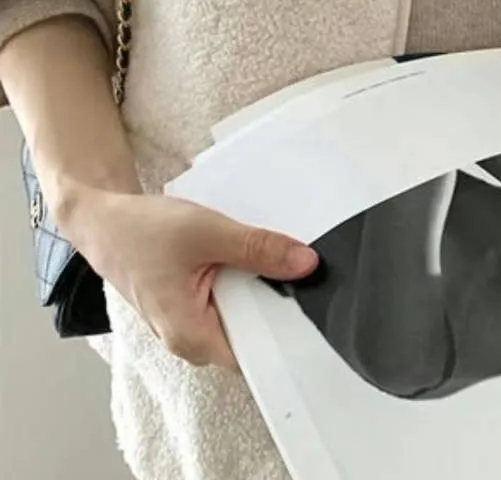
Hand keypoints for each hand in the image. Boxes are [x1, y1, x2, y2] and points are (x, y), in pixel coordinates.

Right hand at [68, 189, 318, 370]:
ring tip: (293, 264)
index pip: (255, 357)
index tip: (320, 316)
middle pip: (254, 334)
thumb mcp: (207, 233)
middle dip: (282, 308)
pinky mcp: (194, 302)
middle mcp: (192, 339)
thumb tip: (306, 264)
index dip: (290, 337)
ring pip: (245, 313)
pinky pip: (233, 298)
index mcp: (193, 336)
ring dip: (265, 290)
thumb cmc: (142, 232)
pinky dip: (248, 280)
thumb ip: (257, 249)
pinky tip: (264, 258)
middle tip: (314, 280)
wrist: (103, 220)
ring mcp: (192, 321)